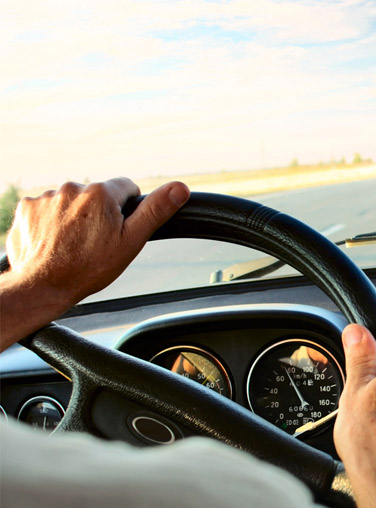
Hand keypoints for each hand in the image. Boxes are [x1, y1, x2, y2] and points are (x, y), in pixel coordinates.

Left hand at [1, 178, 188, 349]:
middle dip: (99, 213)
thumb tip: (181, 188)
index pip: (126, 187)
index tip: (119, 228)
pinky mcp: (27, 208)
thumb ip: (155, 210)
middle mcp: (72, 188)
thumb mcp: (131, 241)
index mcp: (101, 194)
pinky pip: (46, 209)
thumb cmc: (89, 267)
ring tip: (73, 244)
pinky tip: (54, 242)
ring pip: (71, 202)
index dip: (127, 209)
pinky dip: (51, 222)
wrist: (43, 286)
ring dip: (74, 217)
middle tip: (96, 241)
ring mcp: (46, 198)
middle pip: (96, 195)